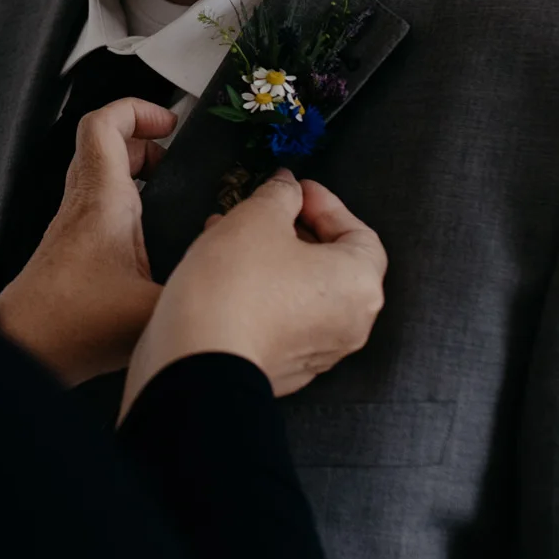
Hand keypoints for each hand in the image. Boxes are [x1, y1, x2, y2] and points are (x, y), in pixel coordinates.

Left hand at [0, 98, 175, 385]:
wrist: (25, 349)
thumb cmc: (68, 326)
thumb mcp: (154, 309)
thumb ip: (199, 290)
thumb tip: (234, 282)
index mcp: (102, 201)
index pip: (104, 124)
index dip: (137, 109)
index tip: (169, 122)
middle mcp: (83, 206)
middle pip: (104, 146)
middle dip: (145, 144)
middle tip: (174, 159)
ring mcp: (74, 228)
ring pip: (100, 177)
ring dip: (134, 174)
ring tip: (168, 192)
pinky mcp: (72, 252)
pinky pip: (99, 208)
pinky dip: (127, 207)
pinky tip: (152, 240)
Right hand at [120, 169, 386, 417]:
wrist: (199, 360)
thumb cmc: (236, 286)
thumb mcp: (257, 218)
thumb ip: (280, 195)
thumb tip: (288, 189)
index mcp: (359, 284)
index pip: (359, 233)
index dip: (326, 205)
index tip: (296, 190)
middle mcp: (350, 323)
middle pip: (332, 264)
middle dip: (295, 231)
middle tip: (264, 211)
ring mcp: (318, 352)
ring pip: (303, 292)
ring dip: (274, 260)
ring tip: (233, 237)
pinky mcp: (286, 369)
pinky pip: (283, 320)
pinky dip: (264, 293)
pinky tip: (226, 275)